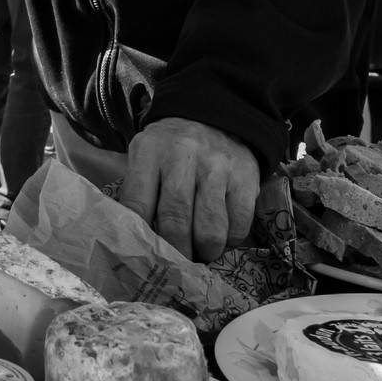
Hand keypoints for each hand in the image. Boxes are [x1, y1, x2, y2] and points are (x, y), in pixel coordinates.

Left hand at [119, 118, 259, 261]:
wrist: (213, 116)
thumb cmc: (170, 148)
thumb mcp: (145, 156)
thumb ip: (138, 191)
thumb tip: (136, 240)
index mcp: (149, 152)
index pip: (137, 203)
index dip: (141, 237)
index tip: (144, 255)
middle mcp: (182, 157)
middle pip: (175, 221)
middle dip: (175, 251)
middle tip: (175, 264)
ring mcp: (217, 168)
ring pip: (210, 229)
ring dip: (204, 251)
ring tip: (199, 254)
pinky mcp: (245, 179)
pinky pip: (238, 226)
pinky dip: (229, 241)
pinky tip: (221, 237)